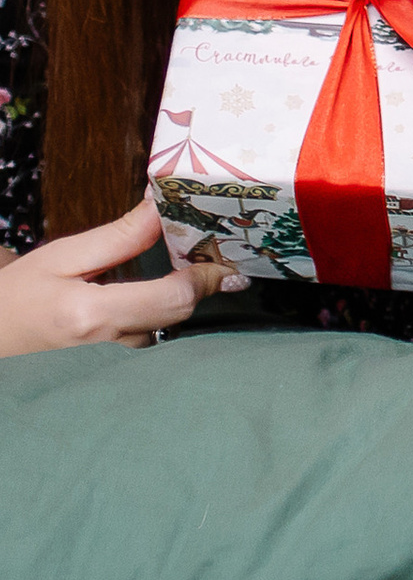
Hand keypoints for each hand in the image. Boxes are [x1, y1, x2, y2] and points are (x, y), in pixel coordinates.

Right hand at [0, 196, 234, 357]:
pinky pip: (146, 342)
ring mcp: (106, 366)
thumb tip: (162, 208)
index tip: (224, 259)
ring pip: (164, 331)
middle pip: (177, 316)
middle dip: (198, 286)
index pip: (174, 298)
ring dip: (177, 303)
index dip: (206, 276)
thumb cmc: (14, 298)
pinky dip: (157, 319)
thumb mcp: (60, 257)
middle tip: (215, 258)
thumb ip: (118, 237)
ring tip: (189, 271)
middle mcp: (105, 348)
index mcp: (92, 316)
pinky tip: (156, 299)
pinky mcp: (106, 371)